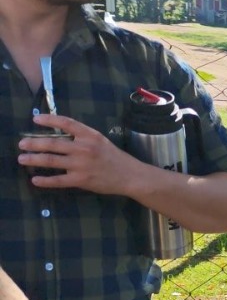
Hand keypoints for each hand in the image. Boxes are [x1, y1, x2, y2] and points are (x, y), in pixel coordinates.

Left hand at [19, 114, 146, 194]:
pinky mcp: (81, 180)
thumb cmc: (114, 158)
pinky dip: (45, 180)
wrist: (131, 176)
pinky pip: (58, 180)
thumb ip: (82, 137)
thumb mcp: (100, 141)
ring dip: (34, 159)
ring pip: (52, 160)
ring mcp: (81, 165)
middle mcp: (84, 148)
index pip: (66, 123)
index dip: (49, 120)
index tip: (35, 119)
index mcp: (90, 135)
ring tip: (22, 159)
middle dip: (34, 143)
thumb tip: (59, 135)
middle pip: (53, 143)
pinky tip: (35, 180)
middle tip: (22, 144)